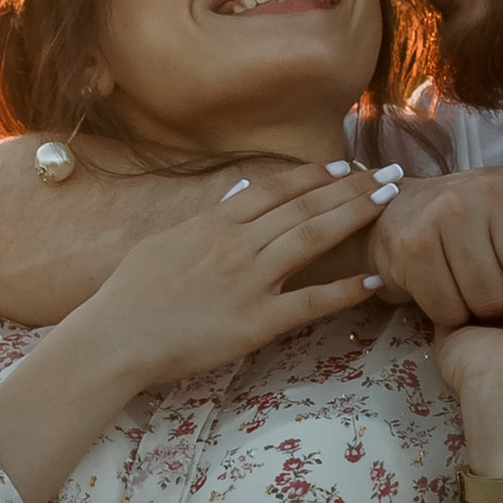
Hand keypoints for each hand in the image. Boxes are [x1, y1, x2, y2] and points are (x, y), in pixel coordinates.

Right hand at [78, 164, 389, 391]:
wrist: (113, 337)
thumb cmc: (130, 293)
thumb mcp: (165, 242)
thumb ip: (206, 219)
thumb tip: (238, 196)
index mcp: (213, 222)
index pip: (275, 190)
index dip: (314, 175)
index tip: (345, 165)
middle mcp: (236, 244)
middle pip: (304, 207)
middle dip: (351, 187)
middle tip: (389, 172)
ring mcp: (248, 282)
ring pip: (312, 240)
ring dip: (354, 217)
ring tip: (389, 201)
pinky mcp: (255, 323)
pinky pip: (307, 303)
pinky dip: (342, 292)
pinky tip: (372, 281)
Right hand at [369, 162, 502, 327]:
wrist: (401, 218)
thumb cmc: (486, 226)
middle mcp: (497, 188)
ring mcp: (451, 214)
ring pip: (494, 301)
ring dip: (487, 309)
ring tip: (475, 284)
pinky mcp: (414, 245)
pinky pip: (451, 308)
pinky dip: (451, 314)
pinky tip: (446, 289)